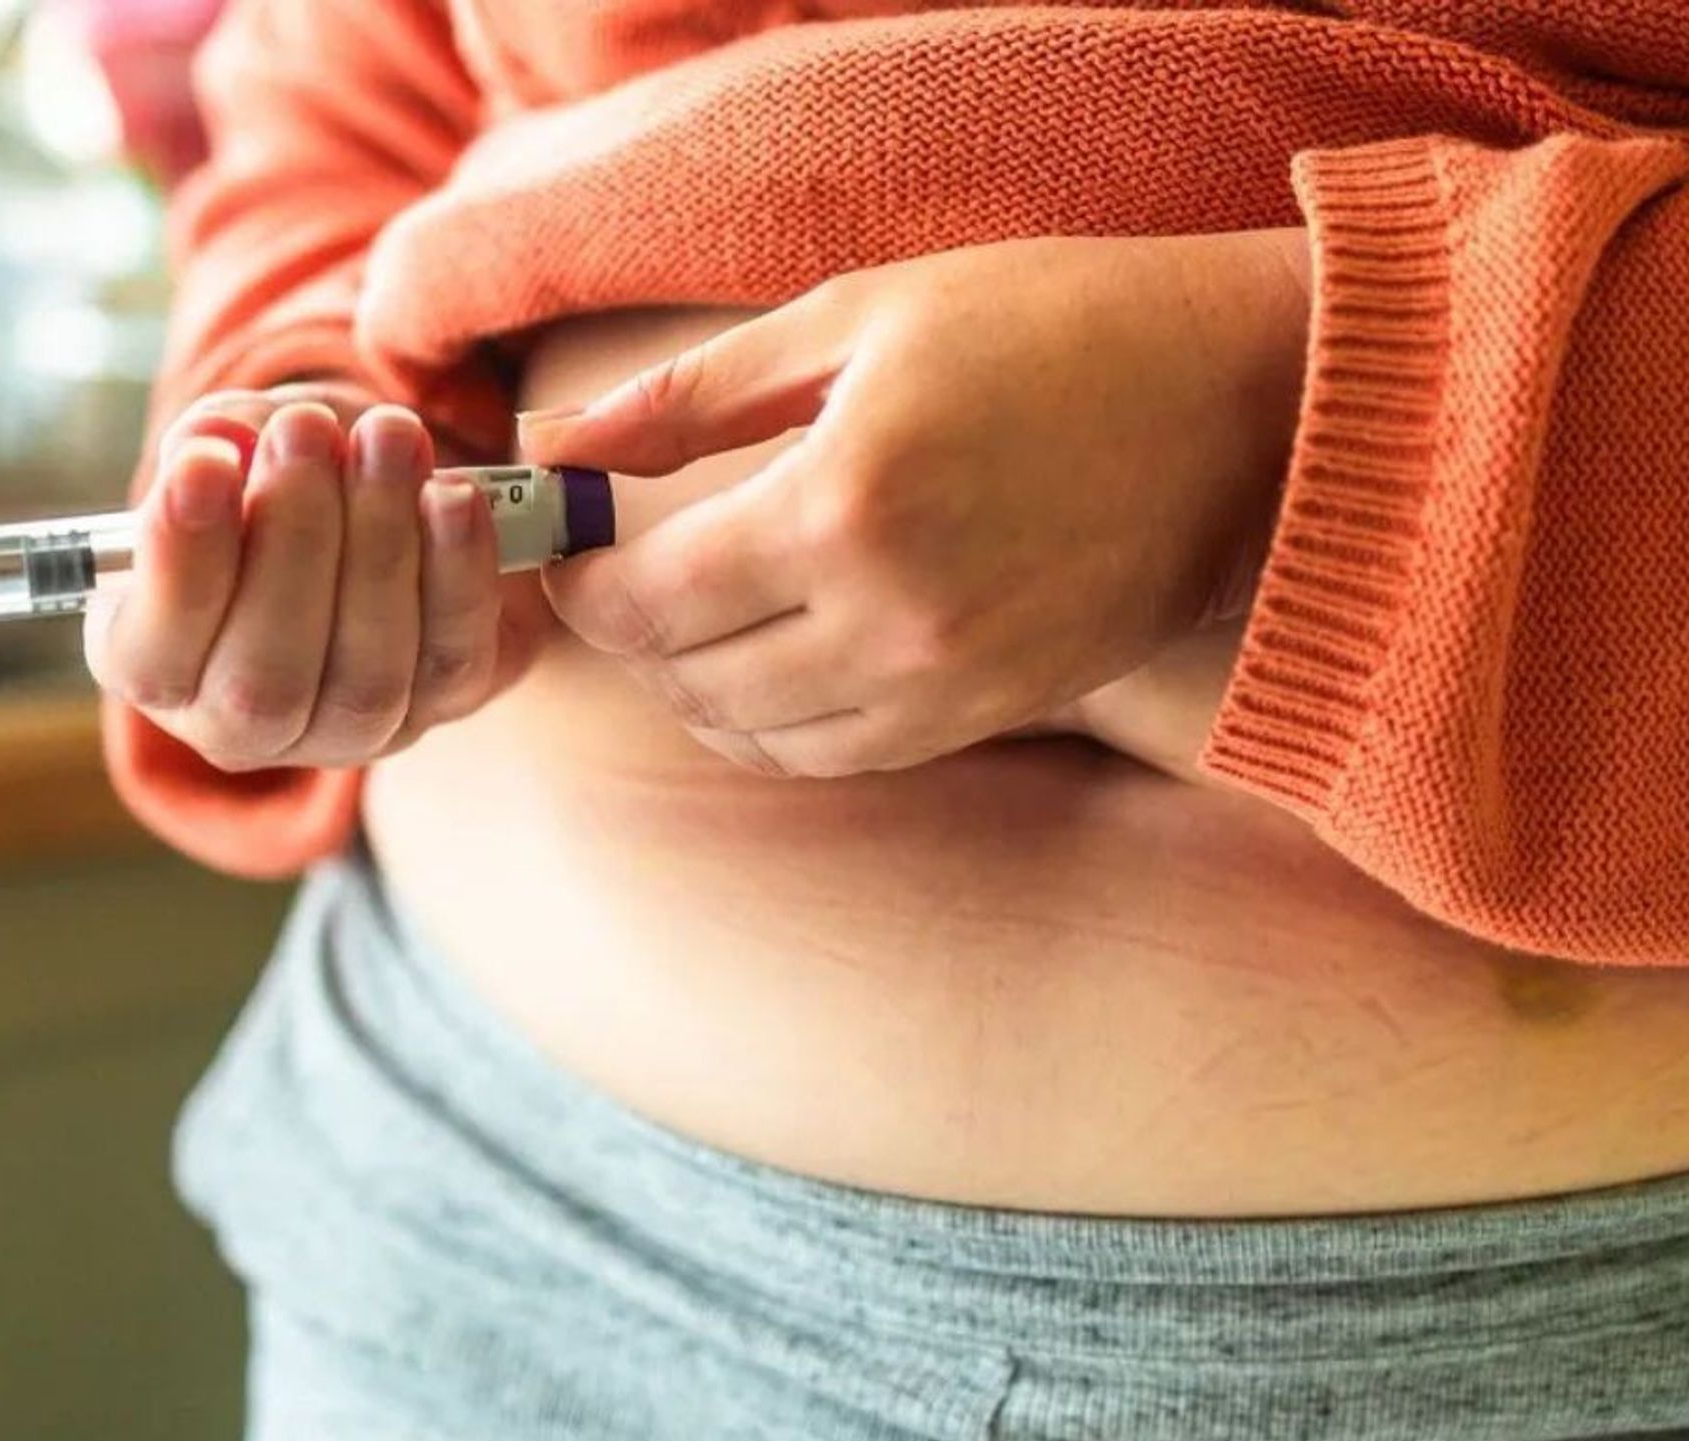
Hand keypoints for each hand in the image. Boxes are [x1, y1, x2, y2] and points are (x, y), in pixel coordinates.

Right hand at [86, 381, 543, 771]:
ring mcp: (348, 731)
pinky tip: (454, 496)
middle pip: (267, 677)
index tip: (205, 462)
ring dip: (382, 542)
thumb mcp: (228, 451)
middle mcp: (243, 724)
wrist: (367, 512)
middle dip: (294, 538)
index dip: (181, 562)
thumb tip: (225, 438)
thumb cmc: (270, 484)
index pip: (153, 653)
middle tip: (307, 429)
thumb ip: (214, 442)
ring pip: (368, 675)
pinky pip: (454, 659)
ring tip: (389, 436)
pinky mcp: (438, 707)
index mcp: (155, 670)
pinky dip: (458, 573)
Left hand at [519, 230, 1309, 777]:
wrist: (1250, 413)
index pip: (648, 600)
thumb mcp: (859, 316)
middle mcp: (888, 621)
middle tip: (617, 574)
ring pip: (755, 736)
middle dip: (626, 634)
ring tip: (687, 617)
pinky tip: (766, 666)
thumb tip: (557, 445)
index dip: (583, 582)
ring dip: (692, 688)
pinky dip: (773, 726)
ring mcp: (945, 686)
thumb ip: (690, 395)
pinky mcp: (991, 716)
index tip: (570, 544)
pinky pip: (837, 757)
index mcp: (843, 505)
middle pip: (688, 681)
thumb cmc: (1057, 328)